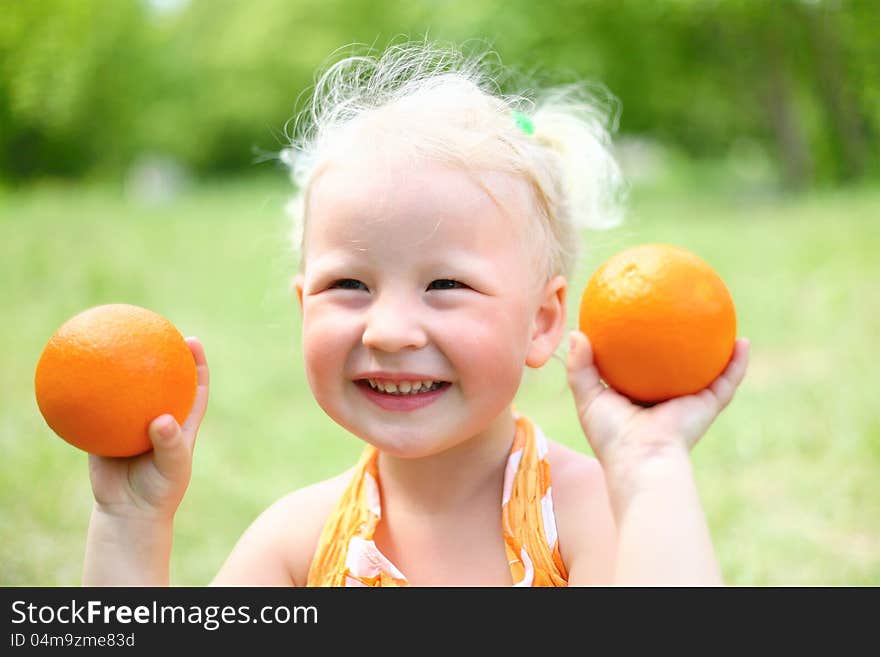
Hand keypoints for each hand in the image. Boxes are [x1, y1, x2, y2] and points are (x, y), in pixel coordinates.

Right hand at [87, 337, 209, 519]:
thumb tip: (161, 420)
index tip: (192, 341)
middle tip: (153, 330)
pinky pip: (99, 411)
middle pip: (161, 379)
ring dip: (123, 370)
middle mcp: (159, 418)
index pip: (194, 386)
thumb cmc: (159, 492)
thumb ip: (170, 444)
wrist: (129, 513)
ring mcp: (132, 425)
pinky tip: (79, 381)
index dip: (196, 363)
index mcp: (182, 422)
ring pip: (129, 392)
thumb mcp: (172, 468)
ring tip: (114, 344)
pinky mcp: (107, 434)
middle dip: (159, 355)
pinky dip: (91, 398)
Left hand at [566, 331, 749, 468]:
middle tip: (683, 313)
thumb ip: (580, 367)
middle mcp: (667, 397)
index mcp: (639, 396)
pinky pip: (728, 380)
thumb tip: (577, 333)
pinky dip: (738, 363)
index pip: (643, 365)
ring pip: (709, 370)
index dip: (643, 344)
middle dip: (683, 342)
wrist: (642, 458)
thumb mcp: (588, 398)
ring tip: (725, 319)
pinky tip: (744, 341)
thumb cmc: (612, 434)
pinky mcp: (708, 406)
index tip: (642, 318)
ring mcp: (690, 401)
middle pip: (678, 364)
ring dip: (720, 348)